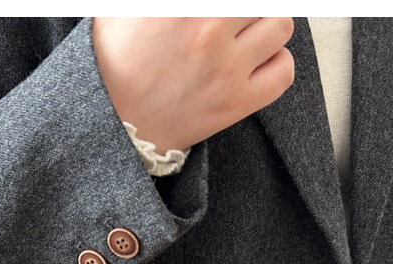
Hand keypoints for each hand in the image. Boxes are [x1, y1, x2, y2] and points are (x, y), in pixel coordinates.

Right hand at [92, 17, 294, 153]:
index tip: (226, 13)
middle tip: (235, 20)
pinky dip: (275, 64)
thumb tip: (191, 6)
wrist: (109, 122)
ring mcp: (225, 68)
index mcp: (185, 5)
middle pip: (263, 0)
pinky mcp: (234, 103)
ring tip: (245, 38)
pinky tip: (254, 65)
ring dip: (266, 27)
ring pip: (280, 24)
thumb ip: (164, 3)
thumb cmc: (112, 63)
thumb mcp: (129, 9)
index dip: (233, 5)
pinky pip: (283, 72)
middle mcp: (208, 30)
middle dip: (249, 8)